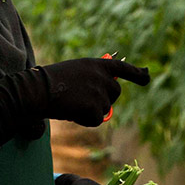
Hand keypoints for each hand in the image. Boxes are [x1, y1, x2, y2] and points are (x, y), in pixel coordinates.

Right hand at [0, 57, 152, 142]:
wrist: (37, 89)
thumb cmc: (49, 82)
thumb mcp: (75, 73)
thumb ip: (93, 80)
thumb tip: (107, 104)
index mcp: (96, 64)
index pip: (122, 68)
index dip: (136, 73)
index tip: (147, 77)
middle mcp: (102, 76)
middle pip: (115, 93)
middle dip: (104, 99)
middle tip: (82, 101)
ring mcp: (100, 91)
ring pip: (105, 108)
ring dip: (91, 110)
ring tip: (71, 103)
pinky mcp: (96, 107)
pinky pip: (96, 120)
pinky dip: (85, 120)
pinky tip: (71, 112)